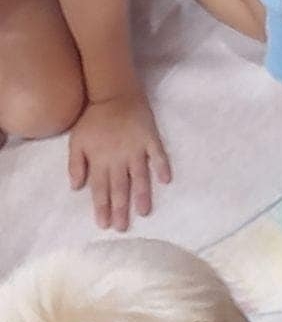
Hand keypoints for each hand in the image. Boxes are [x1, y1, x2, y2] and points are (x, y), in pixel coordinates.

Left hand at [68, 93, 171, 231]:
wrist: (113, 94)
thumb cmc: (93, 120)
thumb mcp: (76, 142)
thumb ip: (76, 165)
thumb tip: (76, 188)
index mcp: (100, 160)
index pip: (100, 189)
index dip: (102, 207)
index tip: (105, 225)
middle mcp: (119, 158)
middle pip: (120, 187)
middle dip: (121, 208)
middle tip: (123, 227)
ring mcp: (136, 149)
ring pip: (139, 176)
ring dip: (141, 194)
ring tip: (144, 212)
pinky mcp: (151, 138)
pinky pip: (158, 154)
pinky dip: (162, 166)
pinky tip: (166, 180)